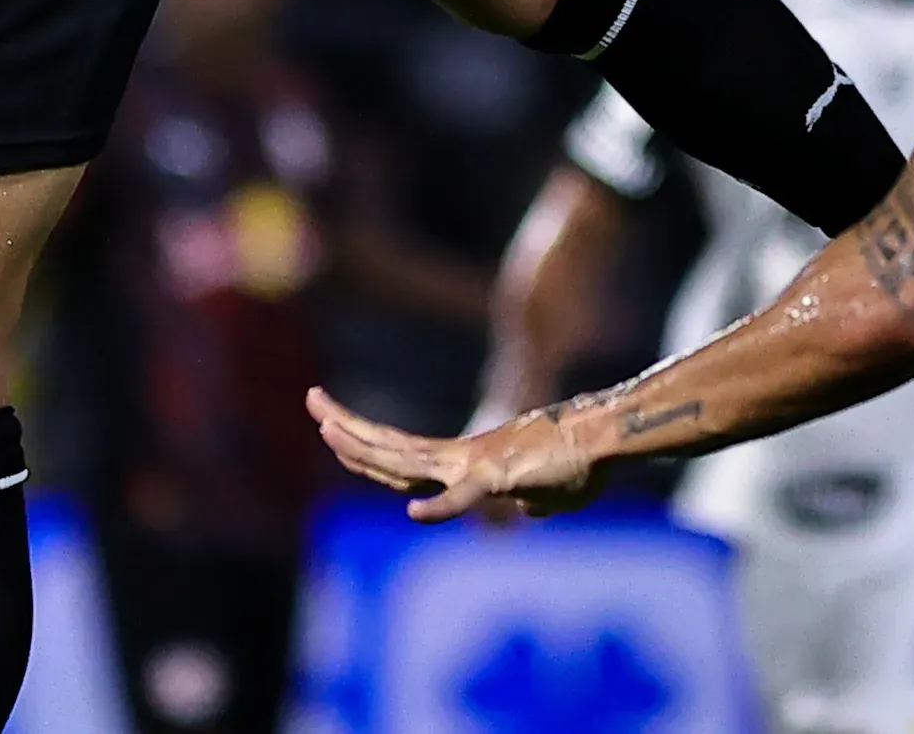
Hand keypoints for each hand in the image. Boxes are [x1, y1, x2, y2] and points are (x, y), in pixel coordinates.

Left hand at [308, 388, 596, 522]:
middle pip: (390, 448)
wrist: (601, 441)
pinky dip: (442, 507)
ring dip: (366, 449)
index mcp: (461, 462)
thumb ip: (527, 500)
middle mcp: (458, 459)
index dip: (363, 441)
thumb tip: (527, 513)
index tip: (330, 424)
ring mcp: (475, 466)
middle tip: (312, 400)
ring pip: (409, 460)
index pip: (399, 454)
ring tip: (326, 427)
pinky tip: (416, 513)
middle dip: (346, 427)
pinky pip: (467, 497)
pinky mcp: (500, 479)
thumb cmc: (576, 463)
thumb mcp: (544, 492)